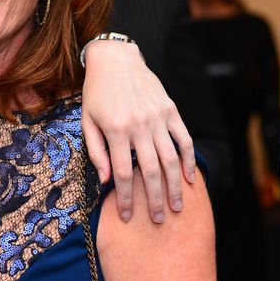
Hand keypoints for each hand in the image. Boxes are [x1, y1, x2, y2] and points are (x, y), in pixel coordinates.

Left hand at [81, 39, 195, 223]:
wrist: (116, 60)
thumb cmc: (97, 93)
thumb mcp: (87, 121)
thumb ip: (96, 152)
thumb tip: (106, 181)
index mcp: (115, 130)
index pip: (122, 173)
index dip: (125, 198)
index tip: (127, 216)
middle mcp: (139, 126)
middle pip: (150, 172)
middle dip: (154, 200)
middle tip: (160, 220)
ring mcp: (158, 118)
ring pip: (171, 160)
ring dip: (176, 187)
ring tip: (178, 206)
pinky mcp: (171, 111)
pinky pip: (184, 140)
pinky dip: (190, 161)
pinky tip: (192, 178)